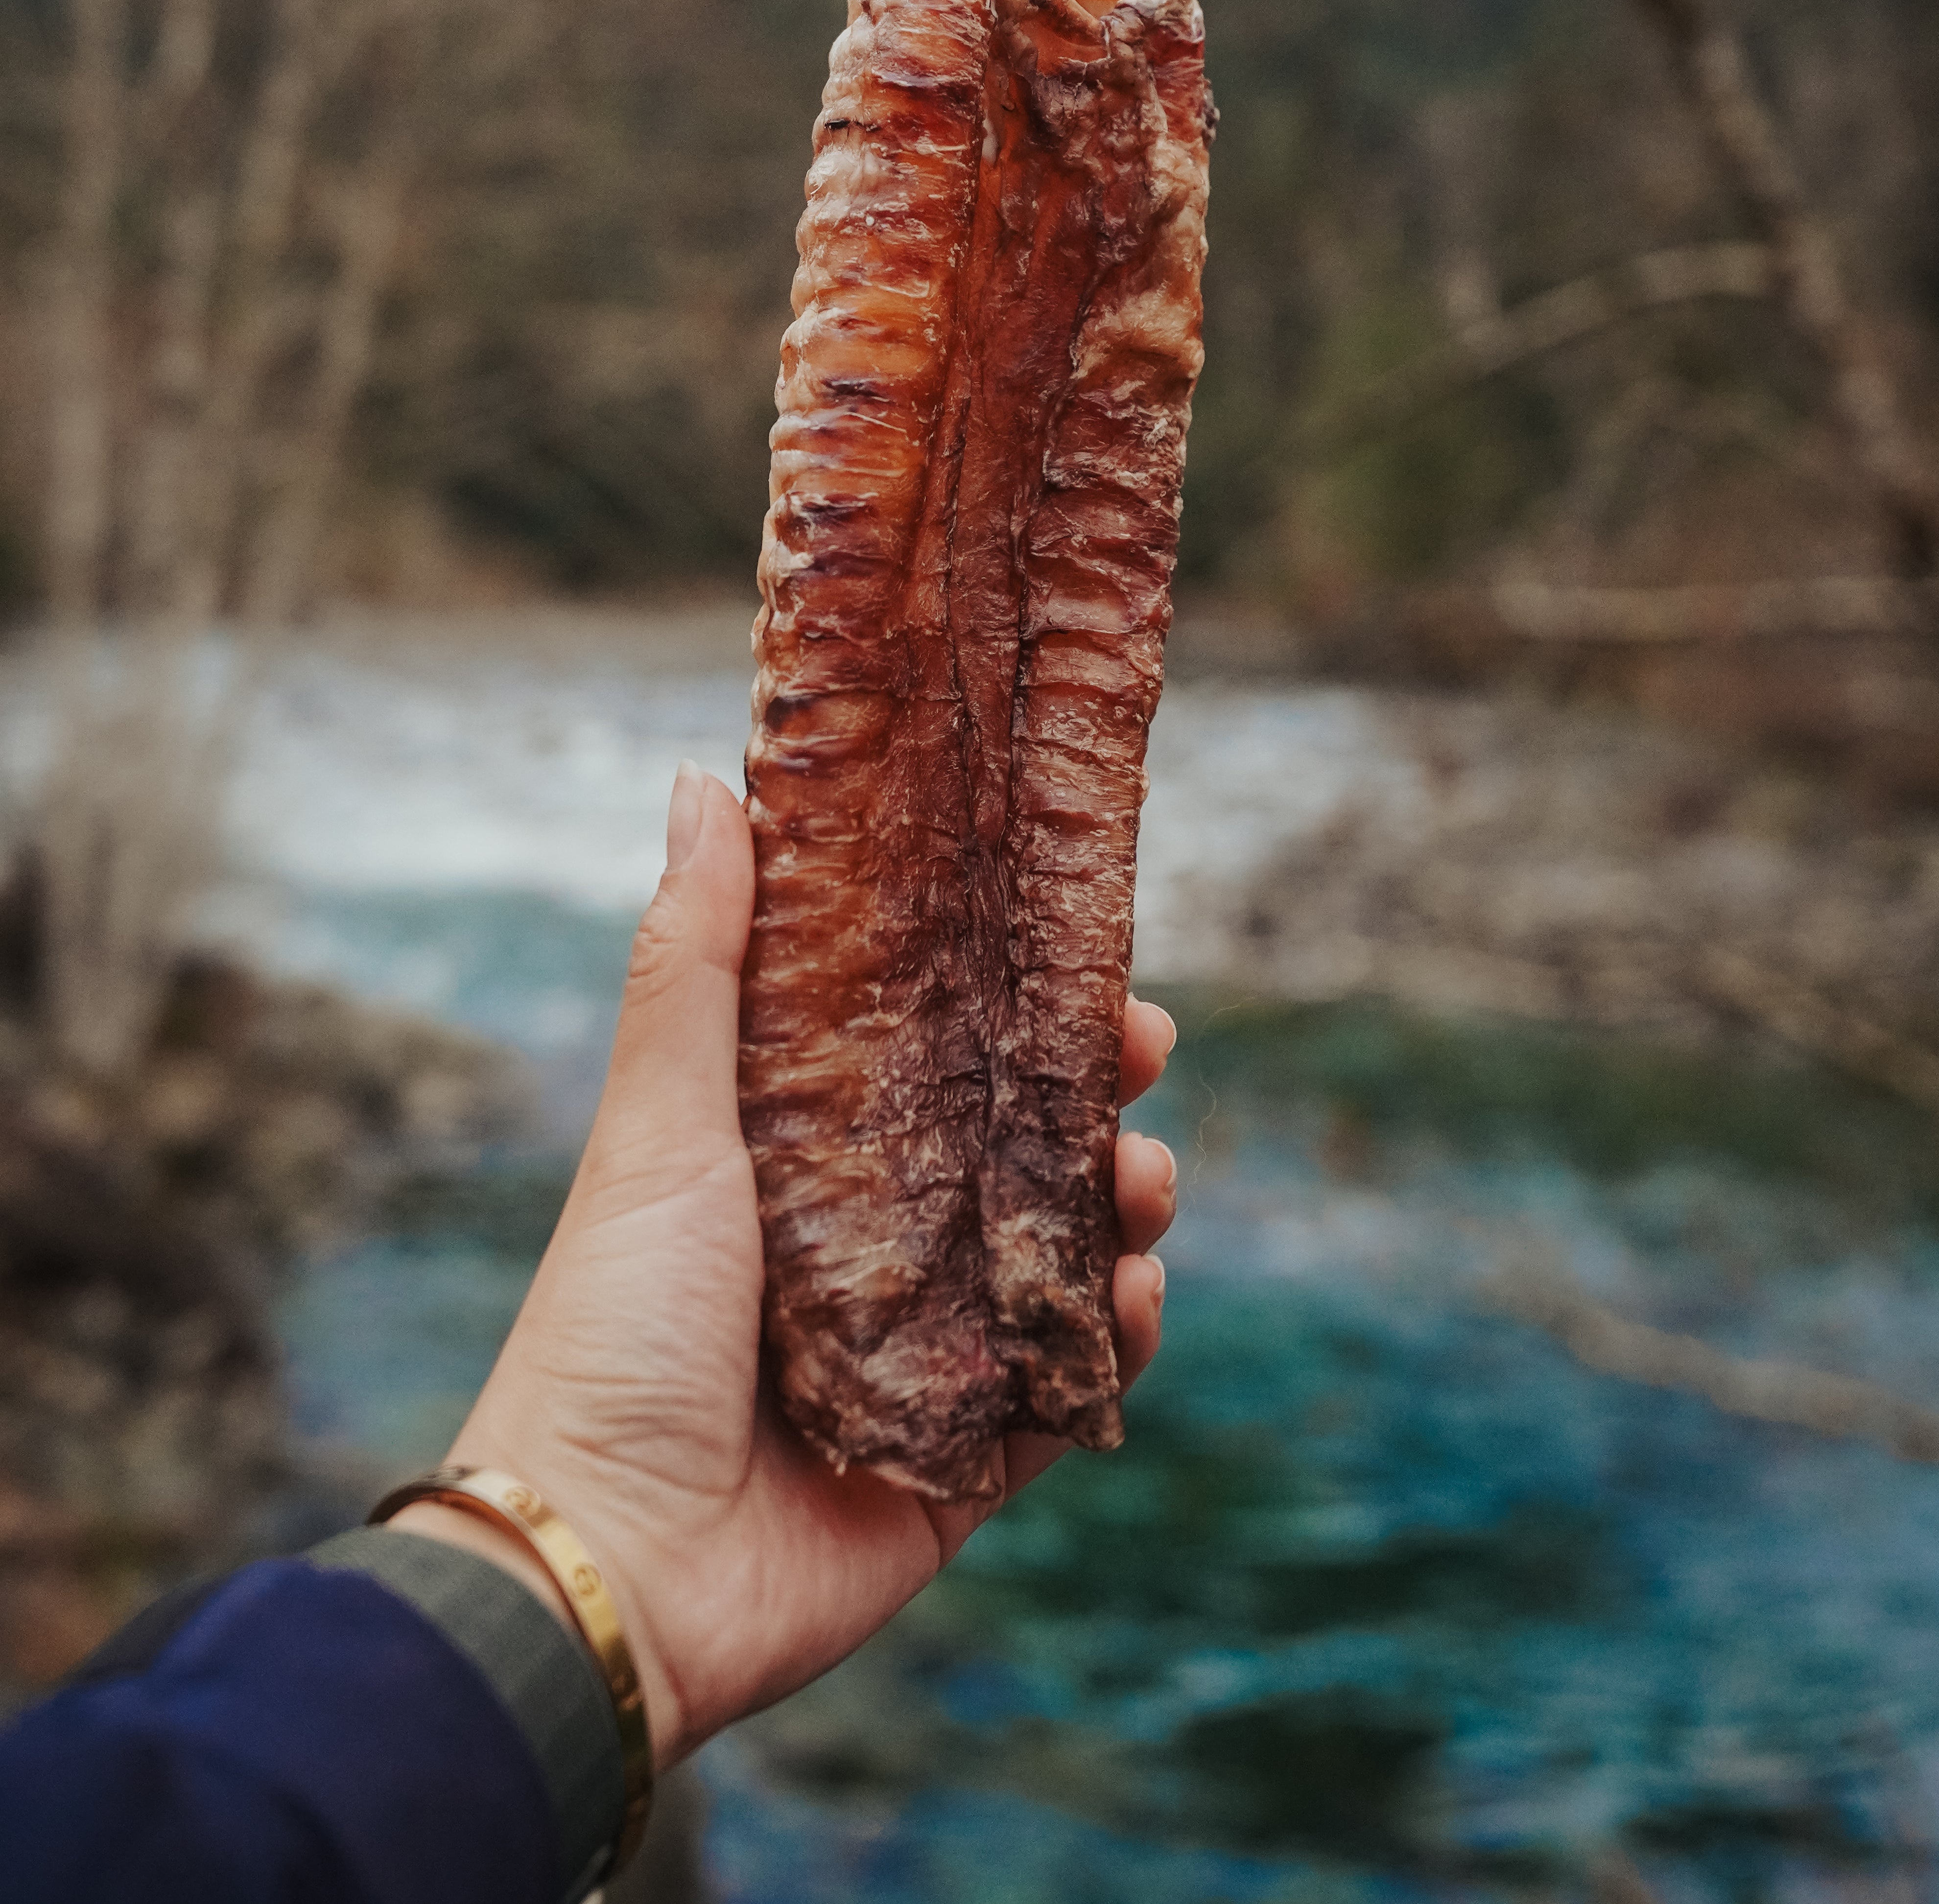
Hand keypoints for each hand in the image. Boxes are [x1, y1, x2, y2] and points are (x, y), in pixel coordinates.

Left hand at [398, 763, 1177, 1765]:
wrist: (602, 1562)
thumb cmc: (609, 1327)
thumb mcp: (660, 1123)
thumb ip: (693, 961)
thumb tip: (699, 780)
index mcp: (797, 1165)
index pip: (932, 1057)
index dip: (1010, 1002)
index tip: (1081, 950)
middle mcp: (868, 1253)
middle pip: (1014, 1149)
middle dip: (1091, 1093)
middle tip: (1140, 1051)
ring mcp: (922, 1361)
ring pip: (1058, 1258)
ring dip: (1120, 1203)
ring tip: (1142, 1177)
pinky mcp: (958, 1468)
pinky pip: (1069, 1391)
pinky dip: (1119, 1338)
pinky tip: (1137, 1292)